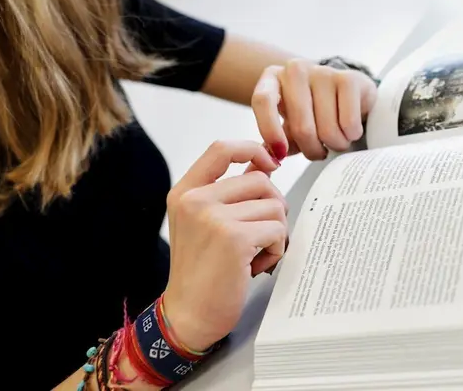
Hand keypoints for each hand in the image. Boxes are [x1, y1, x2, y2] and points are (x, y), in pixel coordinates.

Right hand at [163, 141, 287, 351]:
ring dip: (275, 233)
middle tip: (261, 235)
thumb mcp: (205, 222)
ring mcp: (213, 218)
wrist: (188, 315)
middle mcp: (195, 201)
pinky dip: (275, 250)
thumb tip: (265, 162)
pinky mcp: (234, 238)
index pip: (222, 148)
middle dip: (273, 206)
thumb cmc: (204, 270)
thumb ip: (230, 192)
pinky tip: (256, 266)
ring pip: (274, 206)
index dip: (253, 149)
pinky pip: (277, 230)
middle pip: (260, 179)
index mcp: (185, 192)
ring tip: (254, 254)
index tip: (271, 164)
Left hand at [253, 59, 377, 161]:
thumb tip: (272, 158)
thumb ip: (278, 140)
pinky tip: (350, 129)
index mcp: (272, 78)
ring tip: (336, 139)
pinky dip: (351, 135)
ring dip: (335, 144)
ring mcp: (323, 72)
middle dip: (312, 149)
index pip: (263, 100)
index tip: (280, 154)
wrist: (345, 94)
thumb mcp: (288, 124)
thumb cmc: (310, 112)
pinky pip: (348, 122)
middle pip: (300, 125)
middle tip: (318, 153)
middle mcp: (296, 70)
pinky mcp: (349, 78)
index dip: (270, 129)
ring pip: (327, 129)